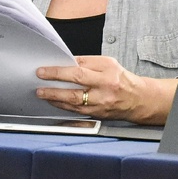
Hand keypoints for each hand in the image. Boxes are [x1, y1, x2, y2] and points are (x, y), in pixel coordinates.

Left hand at [37, 55, 177, 125]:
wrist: (138, 100)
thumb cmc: (122, 79)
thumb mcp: (108, 64)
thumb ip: (88, 63)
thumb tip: (67, 63)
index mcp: (108, 74)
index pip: (80, 71)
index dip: (59, 71)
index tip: (44, 70)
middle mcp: (104, 91)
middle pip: (75, 88)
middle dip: (54, 85)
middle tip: (40, 82)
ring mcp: (100, 105)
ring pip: (73, 103)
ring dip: (55, 97)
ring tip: (42, 93)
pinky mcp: (97, 115)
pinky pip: (76, 111)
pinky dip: (63, 106)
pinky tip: (54, 101)